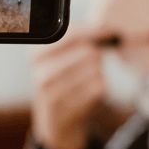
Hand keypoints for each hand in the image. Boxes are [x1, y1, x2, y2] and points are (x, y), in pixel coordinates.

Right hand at [29, 25, 118, 148]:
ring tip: (85, 80)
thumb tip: (107, 26)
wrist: (56, 122)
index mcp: (36, 55)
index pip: (71, 34)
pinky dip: (100, 87)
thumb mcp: (61, 58)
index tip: (111, 30)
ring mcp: (54, 94)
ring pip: (94, 69)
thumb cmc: (63, 82)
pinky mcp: (70, 108)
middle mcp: (41, 74)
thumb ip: (79, 39)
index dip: (96, 30)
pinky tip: (88, 93)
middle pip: (87, 51)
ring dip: (98, 72)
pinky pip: (99, 86)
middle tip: (92, 62)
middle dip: (96, 54)